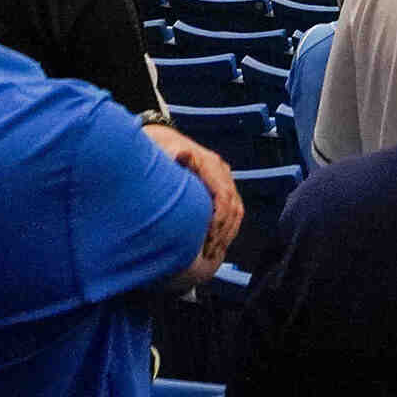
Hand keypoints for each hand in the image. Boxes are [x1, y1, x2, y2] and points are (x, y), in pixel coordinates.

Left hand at [149, 125, 245, 277]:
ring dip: (227, 233)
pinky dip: (227, 229)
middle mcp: (221, 170)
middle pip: (234, 206)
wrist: (164, 142)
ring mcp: (223, 178)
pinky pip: (233, 210)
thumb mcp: (162, 152)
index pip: (224, 196)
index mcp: (210, 164)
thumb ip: (171, 155)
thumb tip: (182, 154)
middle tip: (208, 253)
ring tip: (212, 252)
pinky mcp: (222, 186)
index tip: (207, 240)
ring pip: (236, 210)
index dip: (218, 220)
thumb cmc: (160, 151)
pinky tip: (214, 243)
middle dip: (223, 232)